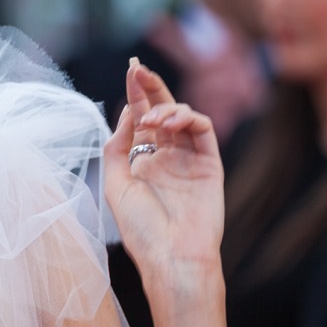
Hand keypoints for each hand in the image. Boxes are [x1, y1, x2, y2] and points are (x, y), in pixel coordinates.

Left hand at [103, 59, 224, 279]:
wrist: (171, 257)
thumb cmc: (141, 229)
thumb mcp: (116, 183)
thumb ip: (117, 146)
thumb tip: (126, 113)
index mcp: (143, 161)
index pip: (140, 119)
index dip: (136, 94)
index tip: (131, 69)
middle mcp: (167, 157)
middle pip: (162, 111)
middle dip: (151, 87)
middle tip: (139, 69)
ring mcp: (189, 160)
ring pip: (183, 117)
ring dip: (166, 108)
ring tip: (152, 120)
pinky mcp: (211, 165)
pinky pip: (203, 131)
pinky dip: (188, 118)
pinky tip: (170, 123)